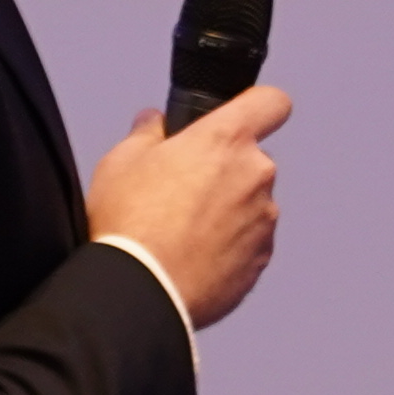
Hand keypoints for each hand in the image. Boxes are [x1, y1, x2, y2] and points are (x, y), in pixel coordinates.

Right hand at [90, 88, 282, 330]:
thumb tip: (154, 122)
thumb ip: (147, 132)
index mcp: (227, 139)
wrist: (142, 292)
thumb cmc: (131, 223)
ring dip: (228, 210)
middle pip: (253, 159)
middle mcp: (256, 175)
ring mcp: (264, 219)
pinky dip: (230, 245)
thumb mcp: (121, 161)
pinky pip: (250, 242)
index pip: (272, 102)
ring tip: (183, 231)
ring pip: (252, 203)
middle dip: (226, 170)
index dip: (258, 107)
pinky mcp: (261, 259)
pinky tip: (193, 256)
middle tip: (184, 189)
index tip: (242, 117)